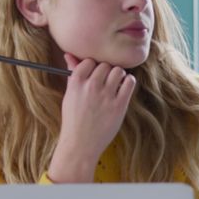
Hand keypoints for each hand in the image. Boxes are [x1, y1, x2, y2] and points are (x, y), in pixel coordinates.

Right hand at [48, 53, 135, 182]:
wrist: (81, 144)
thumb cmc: (74, 120)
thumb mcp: (69, 95)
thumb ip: (72, 74)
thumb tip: (69, 55)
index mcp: (76, 82)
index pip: (89, 61)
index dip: (93, 67)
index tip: (95, 75)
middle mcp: (91, 86)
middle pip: (105, 65)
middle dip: (106, 72)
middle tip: (106, 82)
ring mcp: (106, 95)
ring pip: (118, 71)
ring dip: (118, 76)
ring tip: (115, 85)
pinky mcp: (119, 104)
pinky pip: (129, 82)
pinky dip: (128, 82)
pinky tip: (123, 89)